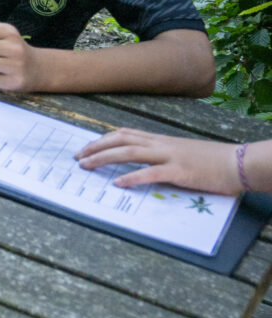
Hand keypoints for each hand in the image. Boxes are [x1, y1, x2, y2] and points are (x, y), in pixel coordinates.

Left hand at [76, 127, 245, 193]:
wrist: (238, 162)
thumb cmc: (212, 160)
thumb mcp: (181, 152)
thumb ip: (161, 156)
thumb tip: (141, 165)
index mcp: (161, 140)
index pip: (125, 134)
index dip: (103, 140)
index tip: (86, 148)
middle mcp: (161, 144)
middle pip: (121, 141)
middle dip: (96, 148)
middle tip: (78, 158)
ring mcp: (170, 157)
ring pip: (130, 153)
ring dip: (105, 159)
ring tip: (87, 166)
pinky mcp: (180, 172)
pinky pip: (151, 174)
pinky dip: (132, 178)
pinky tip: (118, 183)